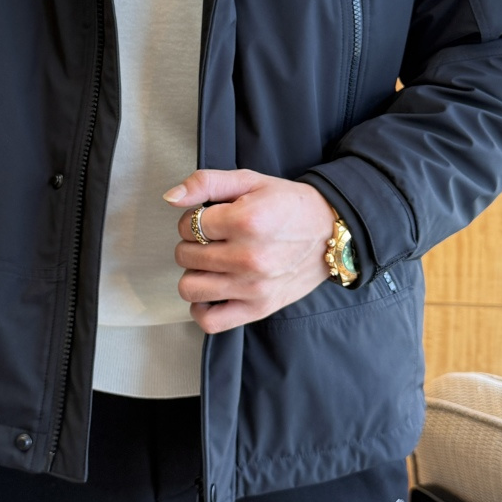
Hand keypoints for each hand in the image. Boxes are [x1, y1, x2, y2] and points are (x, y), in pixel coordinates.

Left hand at [163, 169, 336, 334]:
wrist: (330, 232)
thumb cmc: (289, 205)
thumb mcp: (249, 180)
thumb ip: (206, 182)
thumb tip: (171, 197)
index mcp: (246, 221)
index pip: (188, 226)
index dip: (193, 219)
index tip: (210, 219)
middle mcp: (249, 257)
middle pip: (186, 256)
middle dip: (192, 244)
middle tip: (212, 239)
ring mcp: (254, 287)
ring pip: (190, 287)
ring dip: (195, 273)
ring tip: (212, 263)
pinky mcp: (259, 309)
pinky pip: (210, 321)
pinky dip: (201, 307)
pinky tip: (212, 290)